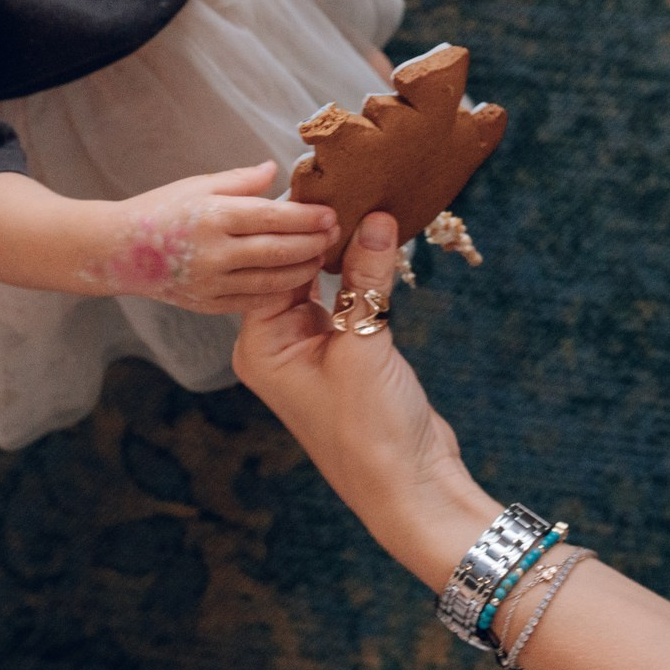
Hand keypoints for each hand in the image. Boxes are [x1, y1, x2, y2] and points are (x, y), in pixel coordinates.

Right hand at [90, 165, 339, 312]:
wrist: (117, 252)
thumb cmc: (161, 209)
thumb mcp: (199, 184)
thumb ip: (242, 180)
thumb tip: (278, 170)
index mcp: (213, 216)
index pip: (272, 217)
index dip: (306, 217)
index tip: (331, 214)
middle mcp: (213, 253)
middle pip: (277, 251)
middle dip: (313, 243)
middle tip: (337, 235)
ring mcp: (210, 283)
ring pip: (270, 281)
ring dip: (302, 270)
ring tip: (322, 257)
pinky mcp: (207, 305)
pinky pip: (253, 301)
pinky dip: (279, 292)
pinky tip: (297, 281)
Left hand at [234, 213, 499, 586]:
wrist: (408, 485)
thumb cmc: (370, 429)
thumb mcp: (365, 344)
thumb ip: (366, 277)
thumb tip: (375, 216)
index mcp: (261, 346)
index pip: (272, 268)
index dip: (300, 228)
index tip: (328, 184)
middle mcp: (279, 345)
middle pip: (295, 271)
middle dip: (323, 233)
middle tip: (354, 184)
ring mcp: (313, 349)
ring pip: (325, 283)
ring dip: (347, 251)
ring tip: (371, 203)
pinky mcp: (346, 352)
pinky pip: (350, 299)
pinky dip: (365, 274)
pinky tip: (382, 242)